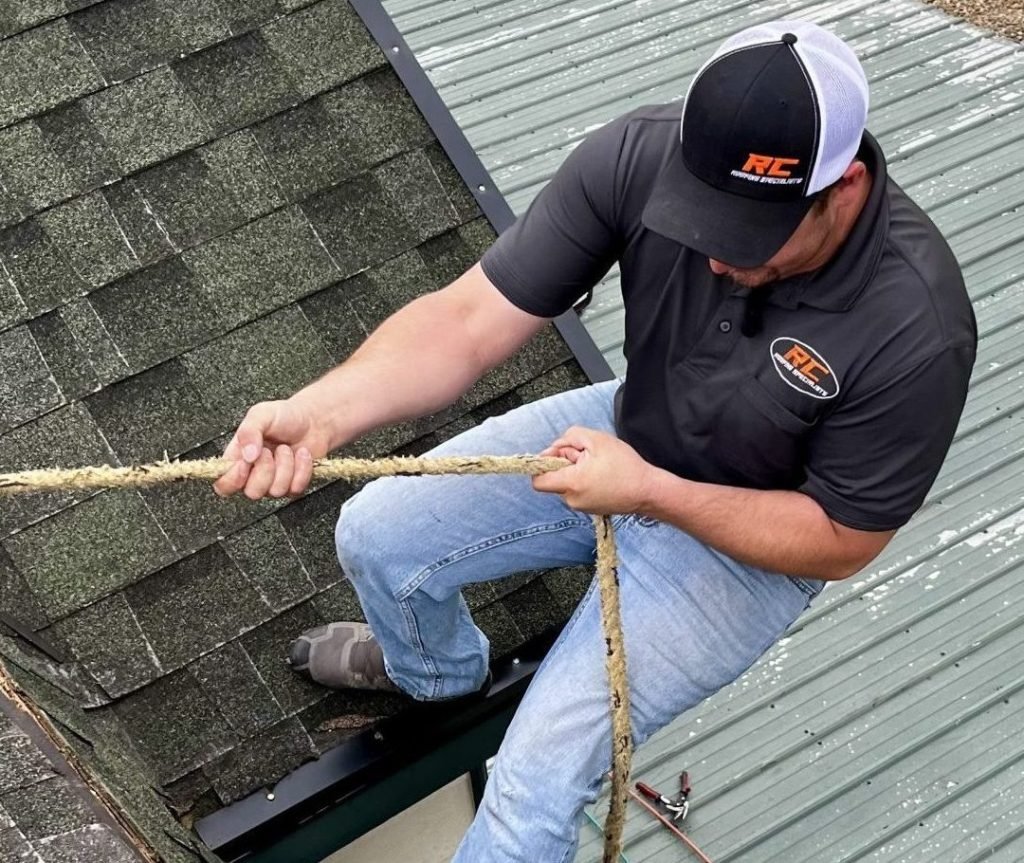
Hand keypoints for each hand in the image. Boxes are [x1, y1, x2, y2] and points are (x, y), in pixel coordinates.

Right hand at [213, 399, 330, 499]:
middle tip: (271, 450)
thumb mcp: (261, 414)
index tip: (245, 463)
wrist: (313, 419)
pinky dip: (302, 468)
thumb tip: (247, 455)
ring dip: (286, 465)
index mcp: (238, 459)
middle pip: (252, 492)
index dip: (233, 479)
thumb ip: (248, 431)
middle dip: (266, 470)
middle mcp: (254, 475)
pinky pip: (296, 488)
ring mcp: (274, 482)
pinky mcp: (294, 485)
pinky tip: (301, 454)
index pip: (224, 485)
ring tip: (286, 448)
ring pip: (276, 491)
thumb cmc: (284, 416)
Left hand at [531, 426, 655, 513]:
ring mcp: (581, 507)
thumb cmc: (625, 465)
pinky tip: (603, 475)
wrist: (648, 491)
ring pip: (566, 483)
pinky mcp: (590, 508)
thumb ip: (568, 438)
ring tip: (599, 466)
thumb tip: (553, 448)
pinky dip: (585, 480)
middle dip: (566, 463)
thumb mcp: (596, 439)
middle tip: (589, 456)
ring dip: (577, 471)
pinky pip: (578, 490)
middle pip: (554, 478)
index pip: (537, 481)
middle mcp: (572, 500)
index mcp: (571, 484)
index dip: (543, 463)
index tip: (559, 453)